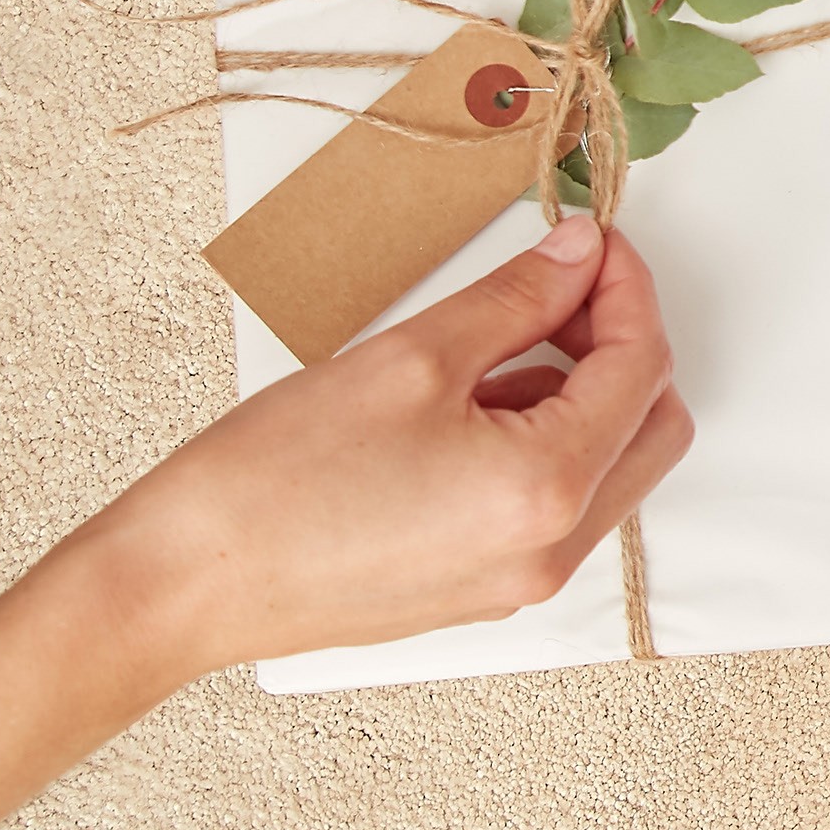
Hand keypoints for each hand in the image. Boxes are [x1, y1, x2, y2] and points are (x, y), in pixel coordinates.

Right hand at [100, 214, 692, 666]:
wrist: (179, 586)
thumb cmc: (277, 479)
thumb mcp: (414, 356)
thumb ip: (519, 298)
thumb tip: (580, 254)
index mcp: (549, 489)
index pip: (641, 365)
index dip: (626, 287)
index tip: (592, 241)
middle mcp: (551, 550)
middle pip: (650, 424)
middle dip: (621, 343)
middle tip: (560, 286)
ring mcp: (518, 580)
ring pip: (608, 464)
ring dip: (581, 390)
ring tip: (490, 343)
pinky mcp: (481, 588)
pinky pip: (556, 501)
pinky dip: (544, 437)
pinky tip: (468, 399)